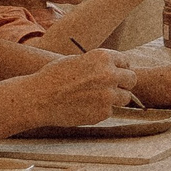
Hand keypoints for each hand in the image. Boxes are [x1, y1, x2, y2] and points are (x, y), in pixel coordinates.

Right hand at [15, 49, 135, 125]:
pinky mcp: (103, 112)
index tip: (115, 75)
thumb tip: (114, 69)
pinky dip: (101, 111)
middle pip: (132, 80)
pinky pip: (110, 111)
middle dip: (123, 84)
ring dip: (115, 99)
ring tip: (95, 99)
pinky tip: (84, 107)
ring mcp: (108, 95)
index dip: (120, 69)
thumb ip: (97, 64)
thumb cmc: (54, 77)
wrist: (39, 98)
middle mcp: (109, 74)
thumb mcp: (77, 60)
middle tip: (112, 89)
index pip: (126, 62)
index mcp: (103, 57)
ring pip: (125, 98)